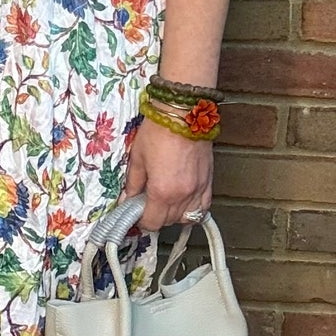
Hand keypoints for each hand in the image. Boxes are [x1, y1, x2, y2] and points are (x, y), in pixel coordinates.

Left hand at [124, 118, 213, 234]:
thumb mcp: (138, 157)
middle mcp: (183, 195)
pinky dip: (193, 209)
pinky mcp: (209, 181)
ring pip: (186, 218)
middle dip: (155, 216)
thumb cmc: (159, 131)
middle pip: (168, 222)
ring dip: (173, 214)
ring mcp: (199, 189)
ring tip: (165, 200)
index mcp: (162, 191)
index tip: (135, 211)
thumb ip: (133, 183)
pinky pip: (203, 207)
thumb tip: (126, 199)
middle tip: (146, 202)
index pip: (152, 223)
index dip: (141, 220)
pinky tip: (183, 200)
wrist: (184, 112)